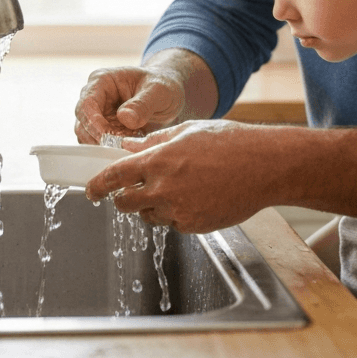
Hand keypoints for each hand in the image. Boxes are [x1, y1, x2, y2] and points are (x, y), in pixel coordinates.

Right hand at [72, 65, 188, 144]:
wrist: (168, 94)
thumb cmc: (163, 85)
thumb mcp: (159, 91)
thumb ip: (143, 104)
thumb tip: (124, 118)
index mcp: (102, 80)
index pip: (87, 104)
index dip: (93, 123)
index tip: (108, 138)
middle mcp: (94, 97)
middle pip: (82, 123)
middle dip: (98, 138)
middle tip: (120, 148)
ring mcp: (97, 114)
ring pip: (87, 136)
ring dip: (104, 146)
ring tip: (129, 147)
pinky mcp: (103, 129)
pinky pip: (98, 144)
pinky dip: (110, 149)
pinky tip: (128, 148)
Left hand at [84, 120, 277, 232]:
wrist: (266, 166)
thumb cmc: (230, 142)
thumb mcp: (187, 131)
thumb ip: (153, 142)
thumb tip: (127, 148)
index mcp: (159, 159)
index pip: (115, 177)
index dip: (98, 185)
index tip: (91, 190)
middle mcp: (165, 187)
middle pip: (125, 204)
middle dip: (123, 199)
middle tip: (131, 192)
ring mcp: (179, 210)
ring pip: (149, 216)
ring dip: (152, 206)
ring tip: (177, 189)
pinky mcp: (194, 226)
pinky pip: (173, 223)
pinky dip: (176, 214)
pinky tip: (196, 197)